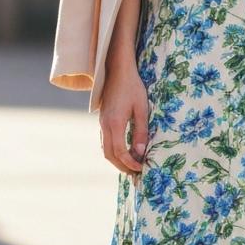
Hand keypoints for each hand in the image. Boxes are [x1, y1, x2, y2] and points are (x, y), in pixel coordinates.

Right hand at [99, 56, 149, 180]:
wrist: (116, 70)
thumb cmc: (132, 86)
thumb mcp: (141, 108)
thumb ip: (141, 131)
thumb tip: (141, 152)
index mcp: (114, 123)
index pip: (120, 152)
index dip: (130, 163)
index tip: (142, 168)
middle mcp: (105, 125)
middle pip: (109, 155)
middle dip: (122, 167)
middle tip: (136, 174)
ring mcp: (102, 122)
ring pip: (105, 149)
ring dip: (117, 160)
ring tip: (131, 166)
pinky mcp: (103, 120)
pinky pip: (105, 141)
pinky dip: (113, 151)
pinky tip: (124, 152)